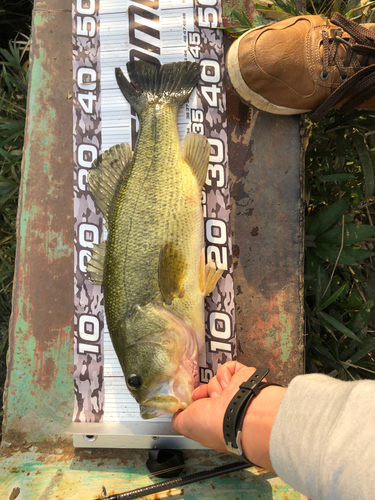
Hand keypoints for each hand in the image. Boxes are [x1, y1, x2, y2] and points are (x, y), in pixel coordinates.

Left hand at [172, 361, 286, 469]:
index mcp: (215, 421)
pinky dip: (227, 373)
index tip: (192, 398)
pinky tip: (229, 384)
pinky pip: (231, 367)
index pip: (203, 404)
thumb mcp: (185, 424)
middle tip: (208, 397)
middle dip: (205, 391)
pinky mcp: (245, 377)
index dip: (196, 399)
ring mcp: (236, 392)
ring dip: (215, 385)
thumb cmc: (212, 423)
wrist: (237, 412)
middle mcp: (227, 407)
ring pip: (217, 378)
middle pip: (209, 389)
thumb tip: (176, 412)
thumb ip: (178, 418)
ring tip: (222, 395)